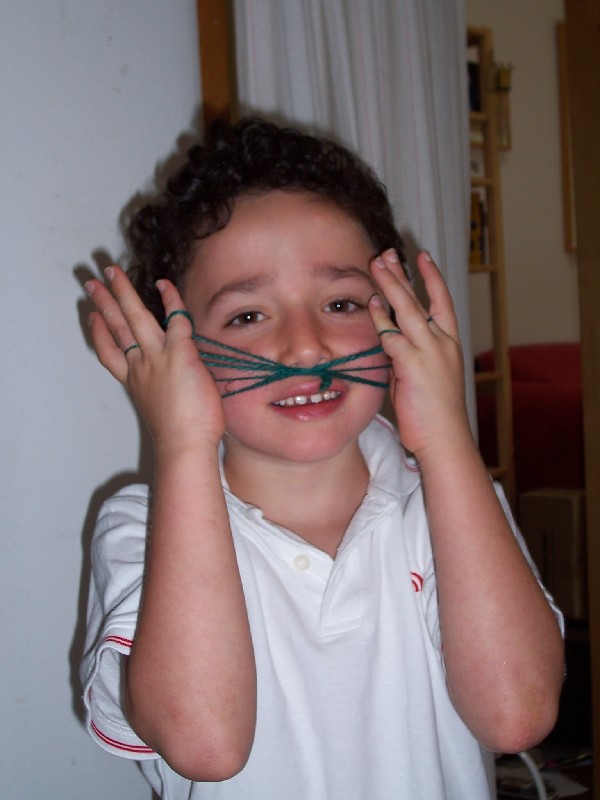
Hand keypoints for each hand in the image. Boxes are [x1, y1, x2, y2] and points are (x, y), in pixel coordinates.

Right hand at [85, 266, 225, 452]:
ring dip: (122, 293)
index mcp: (135, 383)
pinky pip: (175, 319)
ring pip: (135, 318)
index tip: (93, 319)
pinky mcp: (180, 353)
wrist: (185, 445)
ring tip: (110, 273)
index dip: (100, 335)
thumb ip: (166, 392)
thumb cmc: (183, 437)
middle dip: (104, 303)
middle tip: (92, 283)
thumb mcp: (166, 411)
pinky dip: (170, 300)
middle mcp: (141, 367)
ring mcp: (158, 358)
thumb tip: (180, 388)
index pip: (110, 355)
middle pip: (116, 328)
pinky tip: (164, 284)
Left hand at [368, 249, 470, 459]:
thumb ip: (408, 356)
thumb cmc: (434, 414)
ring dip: (391, 285)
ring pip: (408, 309)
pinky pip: (393, 336)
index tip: (422, 256)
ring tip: (377, 264)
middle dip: (403, 273)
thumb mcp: (424, 377)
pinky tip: (371, 305)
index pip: (442, 301)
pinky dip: (381, 320)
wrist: (445, 439)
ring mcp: (429, 352)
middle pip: (421, 298)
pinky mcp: (413, 365)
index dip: (432, 277)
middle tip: (388, 252)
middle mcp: (442, 342)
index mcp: (449, 344)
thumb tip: (389, 342)